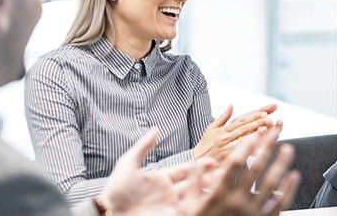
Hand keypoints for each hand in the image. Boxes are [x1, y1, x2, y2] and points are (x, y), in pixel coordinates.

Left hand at [101, 127, 215, 215]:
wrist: (110, 213)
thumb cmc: (115, 191)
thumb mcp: (127, 165)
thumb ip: (142, 147)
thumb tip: (155, 128)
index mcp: (161, 179)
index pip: (185, 170)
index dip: (199, 166)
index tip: (213, 161)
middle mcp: (169, 193)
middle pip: (194, 184)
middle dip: (210, 179)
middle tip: (226, 173)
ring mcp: (171, 206)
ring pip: (196, 198)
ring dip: (209, 193)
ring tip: (224, 188)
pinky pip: (191, 211)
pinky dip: (202, 207)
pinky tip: (212, 203)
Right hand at [181, 120, 299, 215]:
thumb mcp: (188, 208)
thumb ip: (193, 186)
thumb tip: (200, 165)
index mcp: (218, 196)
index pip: (234, 165)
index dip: (245, 147)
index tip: (254, 134)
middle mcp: (236, 203)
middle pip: (256, 168)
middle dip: (267, 146)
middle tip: (276, 130)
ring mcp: (251, 213)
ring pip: (270, 183)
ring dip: (281, 163)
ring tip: (288, 148)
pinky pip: (278, 204)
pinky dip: (287, 190)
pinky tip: (293, 176)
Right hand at [194, 104, 276, 161]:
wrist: (194, 163)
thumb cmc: (205, 146)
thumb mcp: (210, 129)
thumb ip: (223, 117)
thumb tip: (231, 105)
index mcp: (224, 128)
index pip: (242, 119)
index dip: (255, 114)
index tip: (267, 111)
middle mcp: (226, 136)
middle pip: (245, 127)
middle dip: (258, 121)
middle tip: (270, 118)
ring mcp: (226, 147)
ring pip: (243, 138)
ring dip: (255, 133)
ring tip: (267, 128)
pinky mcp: (226, 158)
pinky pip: (239, 153)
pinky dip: (249, 150)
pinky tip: (260, 148)